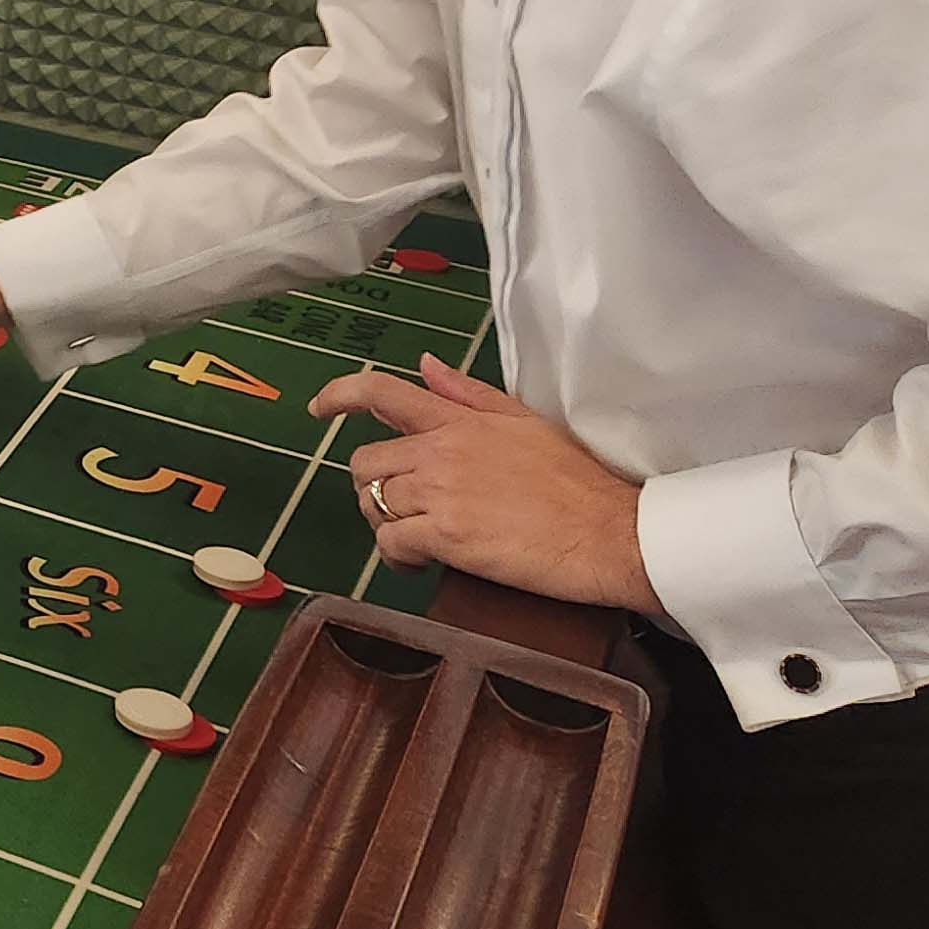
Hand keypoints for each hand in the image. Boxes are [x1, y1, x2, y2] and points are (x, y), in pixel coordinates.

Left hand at [312, 355, 656, 609]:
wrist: (609, 534)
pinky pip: (390, 542)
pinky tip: (420, 562)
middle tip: (401, 507)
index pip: (380, 393)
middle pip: (365, 461)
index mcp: (457, 420)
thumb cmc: (575, 482)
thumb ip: (468, 395)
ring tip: (415, 538)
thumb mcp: (524, 422)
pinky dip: (396, 555)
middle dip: (373, 486)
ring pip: (373, 503)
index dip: (339, 397)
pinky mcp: (446, 536)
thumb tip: (426, 366)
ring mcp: (439, 493)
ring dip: (385, 523)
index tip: (319, 410)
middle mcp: (439, 451)